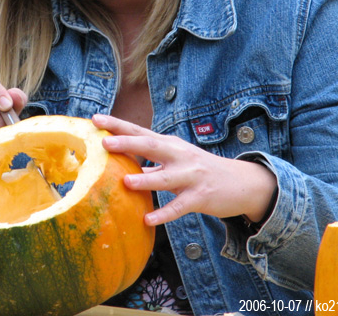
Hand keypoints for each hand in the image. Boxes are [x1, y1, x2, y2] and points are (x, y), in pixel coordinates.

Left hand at [92, 114, 276, 226]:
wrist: (242, 182)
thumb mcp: (176, 159)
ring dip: (146, 180)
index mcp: (169, 144)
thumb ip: (151, 161)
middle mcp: (179, 156)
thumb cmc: (200, 170)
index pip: (139, 131)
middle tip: (105, 143)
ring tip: (125, 182)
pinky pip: (179, 207)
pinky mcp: (200, 197)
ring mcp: (191, 176)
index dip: (118, 125)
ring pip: (166, 178)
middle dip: (128, 143)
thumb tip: (121, 162)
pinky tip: (148, 219)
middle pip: (151, 146)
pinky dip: (164, 213)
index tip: (95, 119)